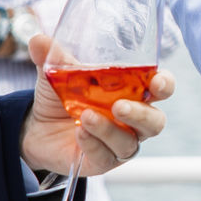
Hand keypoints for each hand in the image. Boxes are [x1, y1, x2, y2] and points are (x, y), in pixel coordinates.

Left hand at [17, 34, 174, 177]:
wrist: (36, 127)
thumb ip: (53, 57)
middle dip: (140, 114)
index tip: (156, 82)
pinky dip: (93, 144)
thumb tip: (38, 39)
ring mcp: (120, 142)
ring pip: (130, 142)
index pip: (161, 88)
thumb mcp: (56, 73)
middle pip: (155, 121)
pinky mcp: (103, 161)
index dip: (164, 85)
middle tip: (119, 106)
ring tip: (86, 117)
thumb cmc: (61, 96)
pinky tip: (79, 133)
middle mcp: (133, 119)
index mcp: (132, 91)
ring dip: (109, 130)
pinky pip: (106, 157)